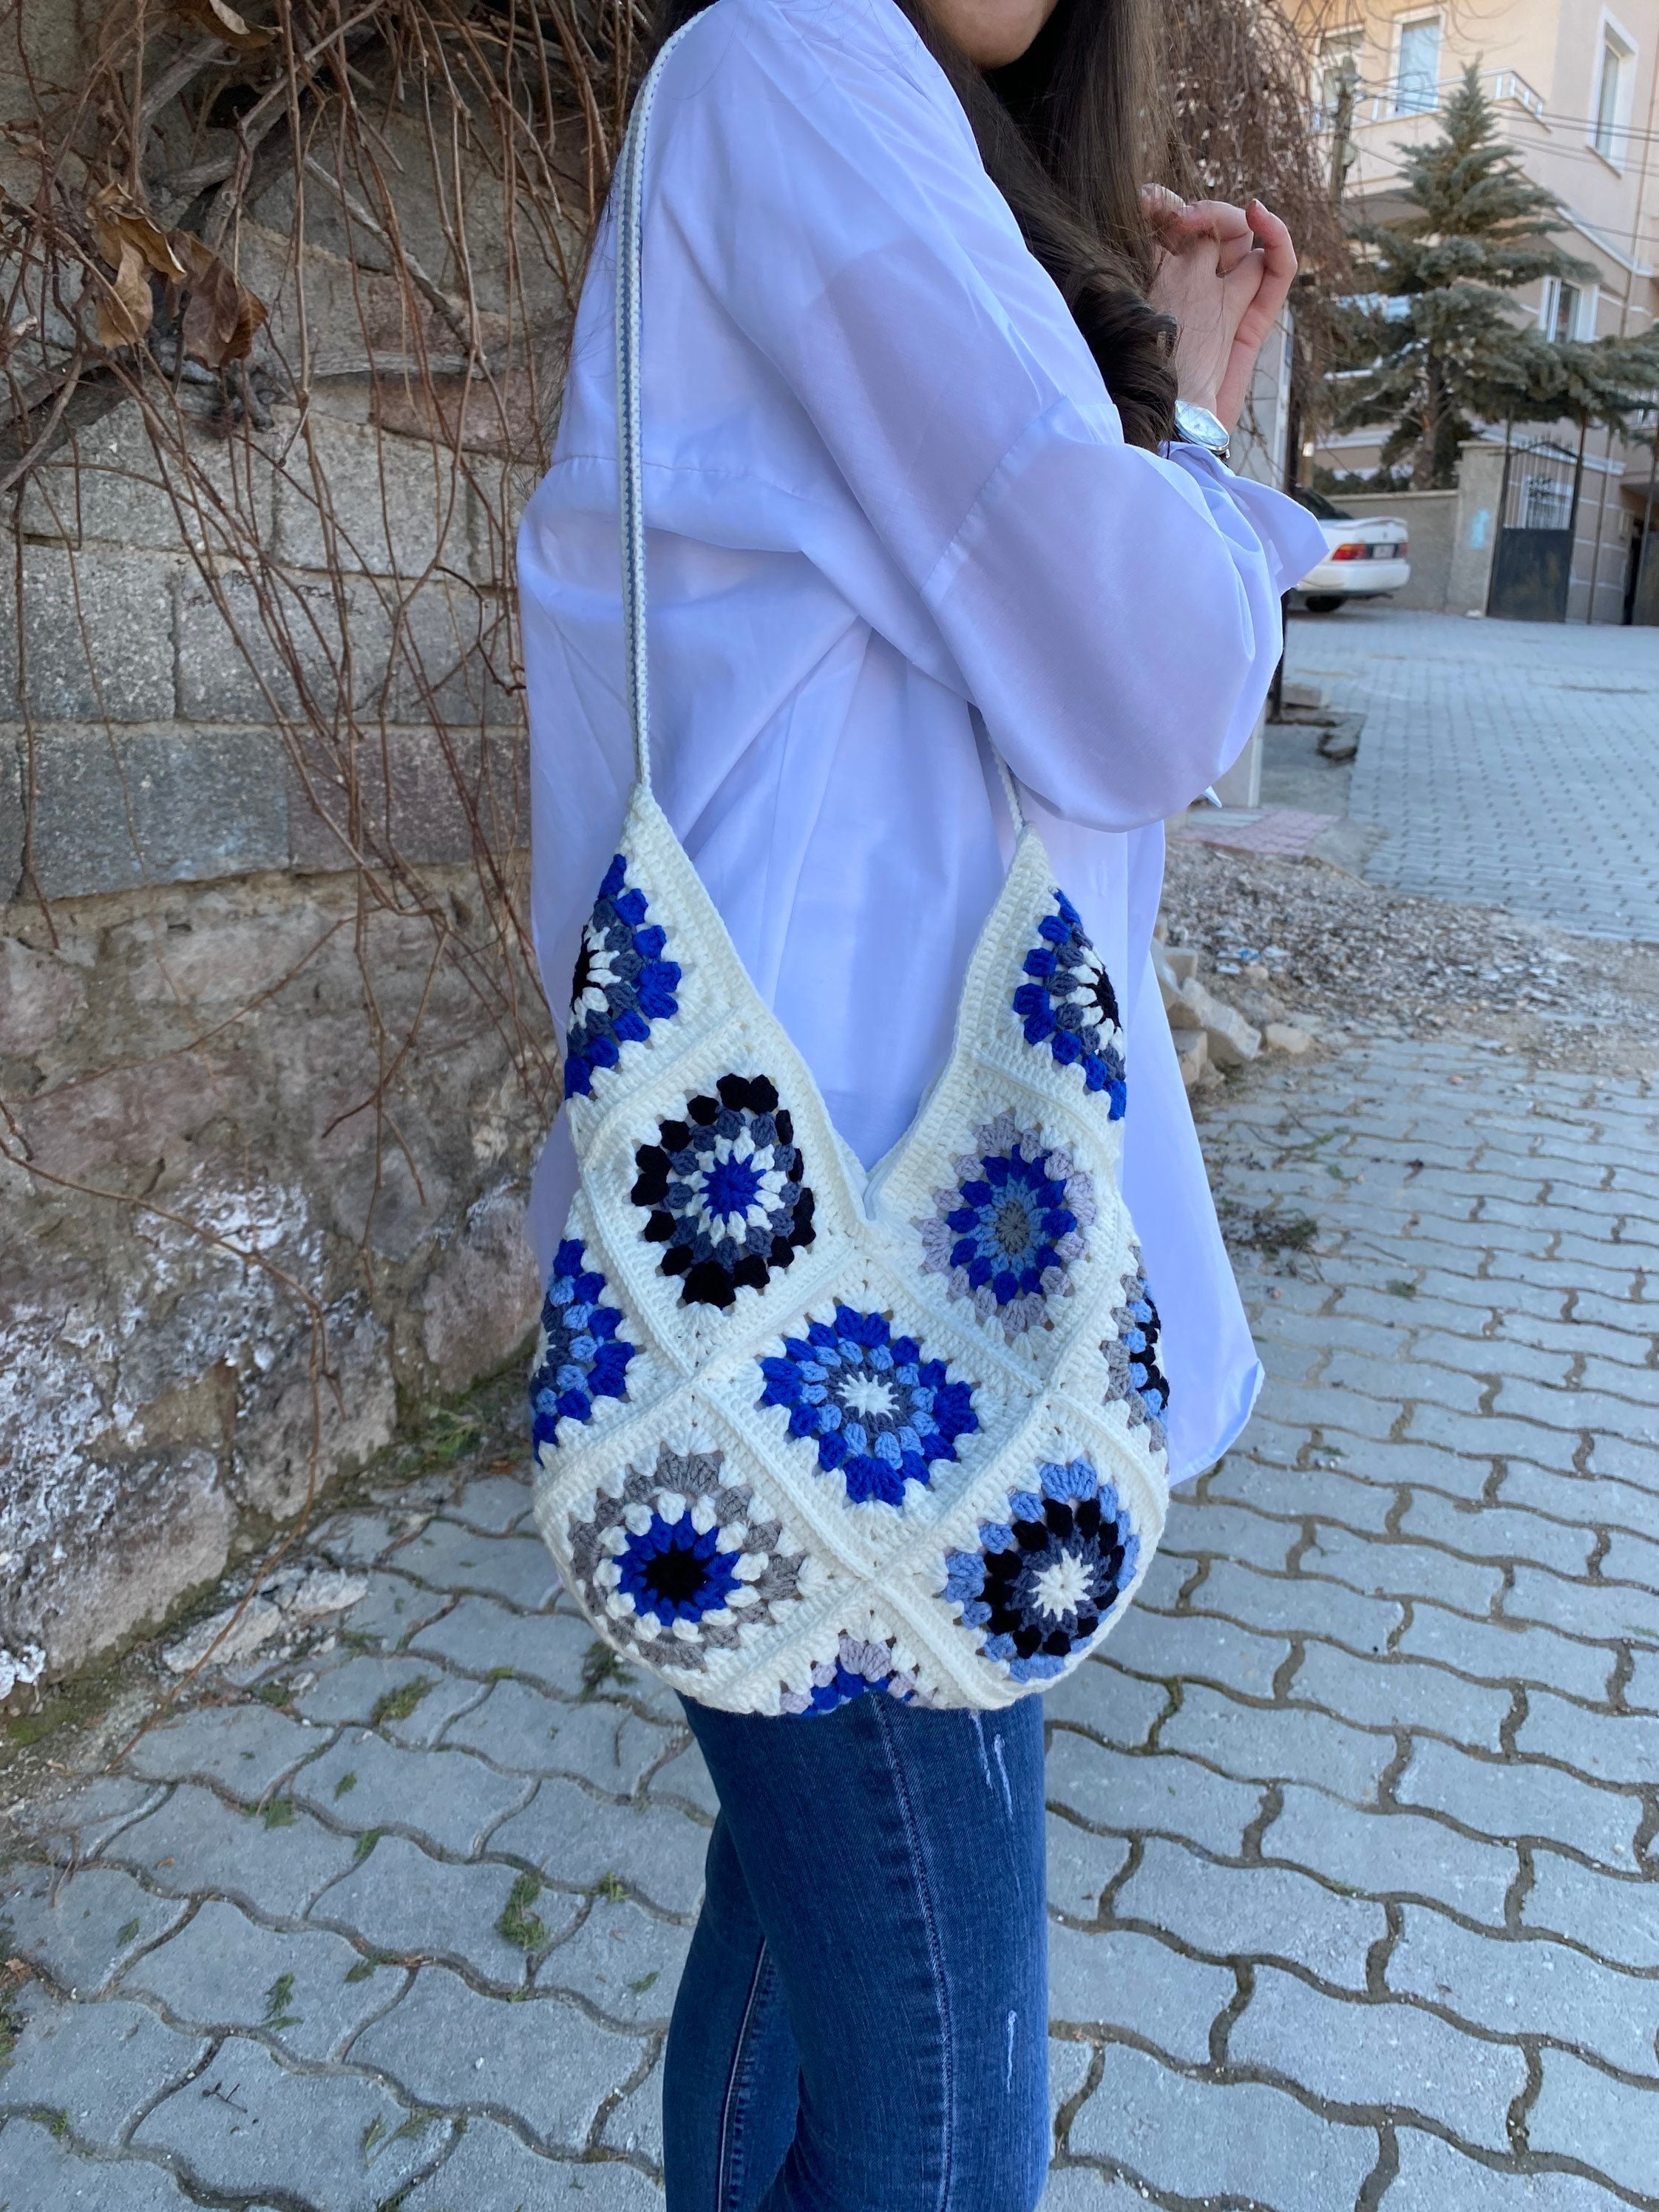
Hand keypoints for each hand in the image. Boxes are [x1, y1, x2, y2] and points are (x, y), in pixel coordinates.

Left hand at [1142, 192, 1296, 431]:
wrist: (1159, 432)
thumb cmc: (1131, 380)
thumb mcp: (1119, 314)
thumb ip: (1124, 276)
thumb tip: (1129, 220)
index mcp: (1164, 289)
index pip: (1173, 231)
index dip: (1163, 207)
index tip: (1145, 202)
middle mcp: (1198, 291)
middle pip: (1211, 229)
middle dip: (1197, 212)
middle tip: (1177, 220)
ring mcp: (1228, 303)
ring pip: (1240, 238)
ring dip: (1224, 218)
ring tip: (1198, 223)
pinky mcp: (1254, 322)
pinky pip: (1278, 269)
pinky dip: (1278, 236)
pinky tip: (1259, 214)